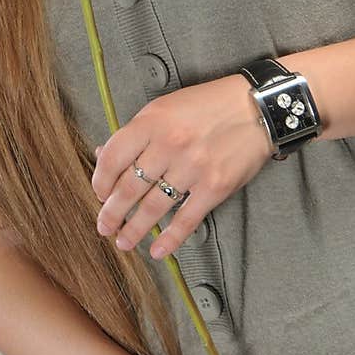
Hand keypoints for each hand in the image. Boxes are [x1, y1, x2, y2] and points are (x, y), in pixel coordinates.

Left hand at [91, 75, 271, 259]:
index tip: (99, 194)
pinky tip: (157, 249)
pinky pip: (186, 219)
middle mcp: (169, 144)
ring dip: (134, 229)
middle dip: (111, 212)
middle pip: (129, 187)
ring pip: (153, 207)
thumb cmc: (207, 105)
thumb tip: (104, 156)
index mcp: (152, 121)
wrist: (255, 107)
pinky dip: (169, 239)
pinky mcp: (214, 186)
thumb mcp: (165, 108)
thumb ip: (137, 133)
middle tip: (104, 226)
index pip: (113, 158)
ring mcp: (192, 167)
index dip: (100, 181)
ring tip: (123, 241)